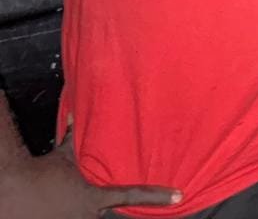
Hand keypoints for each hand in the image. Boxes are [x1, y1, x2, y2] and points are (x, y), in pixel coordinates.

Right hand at [0, 128, 180, 218]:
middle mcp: (90, 216)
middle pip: (102, 210)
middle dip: (89, 203)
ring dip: (74, 210)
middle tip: (65, 195)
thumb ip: (75, 136)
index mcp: (96, 198)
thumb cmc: (41, 173)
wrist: (13, 194)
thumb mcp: (63, 155)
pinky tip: (50, 209)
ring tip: (54, 201)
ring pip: (86, 217)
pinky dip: (64, 214)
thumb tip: (78, 112)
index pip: (133, 195)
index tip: (179, 195)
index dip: (157, 196)